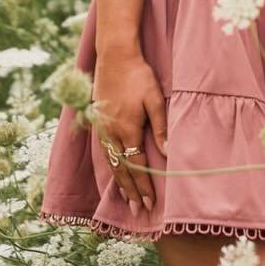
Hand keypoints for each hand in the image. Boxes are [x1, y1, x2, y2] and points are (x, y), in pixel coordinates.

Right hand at [90, 50, 167, 214]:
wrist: (114, 55)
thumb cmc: (138, 75)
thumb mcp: (154, 99)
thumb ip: (160, 127)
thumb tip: (167, 153)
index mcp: (127, 129)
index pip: (136, 166)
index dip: (143, 186)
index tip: (149, 203)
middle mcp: (111, 132)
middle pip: (121, 169)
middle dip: (130, 191)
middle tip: (138, 210)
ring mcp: (101, 126)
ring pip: (110, 161)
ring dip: (119, 181)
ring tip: (126, 198)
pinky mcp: (97, 119)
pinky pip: (103, 150)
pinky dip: (110, 165)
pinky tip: (114, 170)